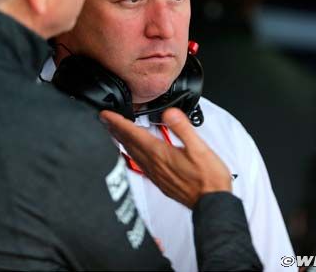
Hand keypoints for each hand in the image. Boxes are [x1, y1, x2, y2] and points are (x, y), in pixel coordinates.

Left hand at [100, 107, 231, 207]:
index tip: (106, 114)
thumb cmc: (208, 178)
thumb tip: (169, 113)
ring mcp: (156, 174)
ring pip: (132, 154)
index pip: (133, 134)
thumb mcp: (200, 148)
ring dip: (121, 142)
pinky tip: (132, 154)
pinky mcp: (160, 181)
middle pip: (128, 144)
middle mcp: (154, 164)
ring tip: (114, 132)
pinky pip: (139, 164)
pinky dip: (131, 154)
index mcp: (160, 153)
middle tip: (104, 120)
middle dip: (115, 130)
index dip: (118, 122)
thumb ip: (183, 128)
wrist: (211, 203)